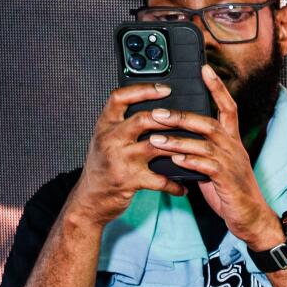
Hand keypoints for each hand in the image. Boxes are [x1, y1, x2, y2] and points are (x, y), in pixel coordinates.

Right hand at [64, 83, 189, 225]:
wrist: (89, 198)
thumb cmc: (102, 167)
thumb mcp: (105, 139)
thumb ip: (122, 124)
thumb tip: (152, 110)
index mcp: (105, 125)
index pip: (119, 98)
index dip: (143, 89)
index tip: (166, 88)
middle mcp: (110, 138)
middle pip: (143, 119)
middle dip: (169, 117)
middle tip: (190, 117)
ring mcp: (120, 159)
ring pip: (155, 146)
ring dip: (179, 147)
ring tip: (197, 148)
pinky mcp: (129, 180)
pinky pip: (159, 179)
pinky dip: (175, 184)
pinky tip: (184, 187)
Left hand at [141, 65, 278, 247]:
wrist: (250, 216)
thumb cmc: (230, 190)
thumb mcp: (215, 165)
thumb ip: (200, 150)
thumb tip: (176, 140)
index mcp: (232, 140)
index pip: (228, 107)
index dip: (217, 88)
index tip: (204, 69)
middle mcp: (234, 148)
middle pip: (209, 123)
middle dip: (182, 117)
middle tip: (157, 113)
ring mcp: (232, 163)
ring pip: (204, 144)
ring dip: (178, 140)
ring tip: (156, 139)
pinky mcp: (228, 180)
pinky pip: (208, 166)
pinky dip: (191, 161)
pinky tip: (175, 160)